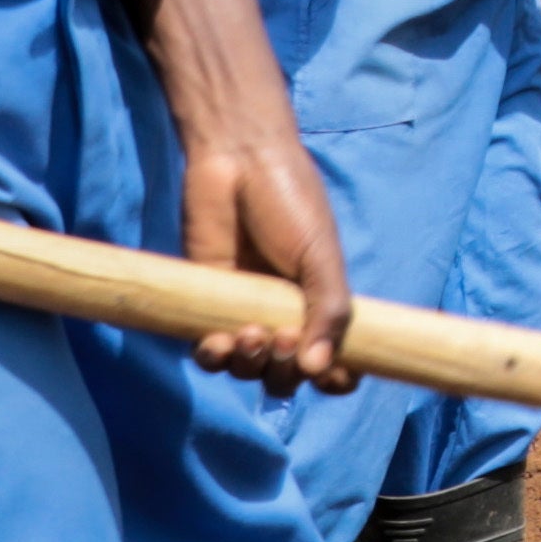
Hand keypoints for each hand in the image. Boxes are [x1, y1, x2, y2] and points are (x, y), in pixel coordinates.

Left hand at [173, 81, 354, 390]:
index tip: (334, 375)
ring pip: (248, 370)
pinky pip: (209, 355)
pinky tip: (218, 341)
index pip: (335, 361)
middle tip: (284, 337)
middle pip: (287, 376)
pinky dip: (214, 358)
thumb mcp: (322, 255)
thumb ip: (328, 310)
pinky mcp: (204, 308)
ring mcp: (243, 314)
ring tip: (251, 333)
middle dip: (287, 370)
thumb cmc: (289, 201)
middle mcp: (285, 316)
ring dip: (252, 365)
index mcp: (320, 305)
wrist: (237, 162)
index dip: (337, 378)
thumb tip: (316, 369)